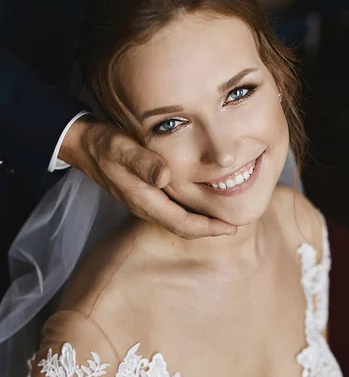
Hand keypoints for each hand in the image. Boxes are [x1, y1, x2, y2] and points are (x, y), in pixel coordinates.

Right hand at [59, 117, 236, 239]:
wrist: (85, 147)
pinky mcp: (145, 196)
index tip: (231, 227)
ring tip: (223, 218)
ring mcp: (145, 204)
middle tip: (235, 226)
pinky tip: (201, 204)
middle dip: (209, 230)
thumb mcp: (122, 149)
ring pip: (178, 222)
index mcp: (146, 201)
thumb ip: (143, 162)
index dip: (208, 228)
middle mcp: (147, 208)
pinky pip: (173, 213)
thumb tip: (165, 177)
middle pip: (183, 228)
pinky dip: (190, 213)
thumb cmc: (105, 146)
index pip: (183, 224)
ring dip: (201, 223)